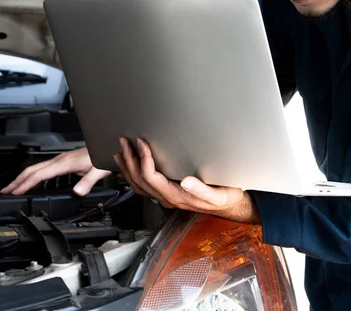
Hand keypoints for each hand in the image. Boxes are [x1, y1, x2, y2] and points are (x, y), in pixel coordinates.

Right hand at [1, 147, 109, 195]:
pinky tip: (32, 184)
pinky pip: (43, 170)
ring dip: (22, 179)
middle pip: (32, 170)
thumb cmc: (102, 156)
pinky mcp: (62, 163)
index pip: (39, 174)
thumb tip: (77, 192)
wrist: (106, 147)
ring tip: (13, 189)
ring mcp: (60, 160)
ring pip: (36, 169)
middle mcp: (59, 160)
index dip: (26, 184)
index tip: (15, 192)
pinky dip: (33, 177)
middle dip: (17, 181)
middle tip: (4, 191)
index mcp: (65, 163)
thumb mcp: (98, 171)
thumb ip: (88, 182)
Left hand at [114, 137, 259, 223]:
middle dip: (130, 160)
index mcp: (176, 197)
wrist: (229, 206)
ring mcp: (165, 198)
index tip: (142, 143)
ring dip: (128, 168)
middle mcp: (167, 199)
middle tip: (125, 142)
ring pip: (138, 185)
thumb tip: (186, 182)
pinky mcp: (167, 194)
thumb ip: (202, 190)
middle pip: (139, 181)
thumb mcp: (218, 194)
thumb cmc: (225, 198)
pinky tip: (131, 166)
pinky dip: (133, 175)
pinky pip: (144, 187)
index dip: (144, 159)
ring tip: (121, 152)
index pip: (151, 178)